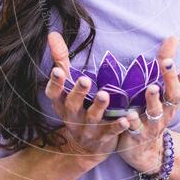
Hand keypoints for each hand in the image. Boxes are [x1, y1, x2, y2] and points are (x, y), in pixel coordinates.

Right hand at [44, 31, 129, 169]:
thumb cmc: (78, 105)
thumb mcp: (68, 85)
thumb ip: (62, 59)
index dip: (55, 83)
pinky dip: (118, 126)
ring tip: (105, 95)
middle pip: (72, 104)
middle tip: (85, 79)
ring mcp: (87, 128)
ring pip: (92, 118)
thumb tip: (52, 33)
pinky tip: (127, 118)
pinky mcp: (104, 137)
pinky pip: (111, 132)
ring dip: (98, 106)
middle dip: (78, 92)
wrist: (85, 146)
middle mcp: (72, 116)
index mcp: (62, 102)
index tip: (58, 70)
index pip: (54, 92)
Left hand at [115, 35, 179, 173]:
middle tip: (166, 61)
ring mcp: (154, 125)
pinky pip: (135, 130)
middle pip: (174, 94)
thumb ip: (163, 63)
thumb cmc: (151, 113)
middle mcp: (167, 111)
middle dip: (170, 77)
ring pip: (157, 112)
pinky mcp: (138, 137)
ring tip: (150, 88)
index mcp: (172, 98)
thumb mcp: (160, 88)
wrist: (145, 153)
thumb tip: (173, 37)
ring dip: (153, 100)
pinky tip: (128, 116)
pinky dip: (132, 122)